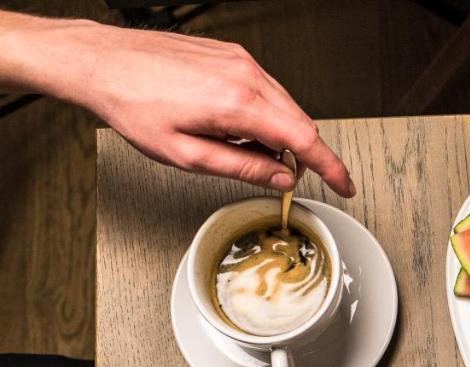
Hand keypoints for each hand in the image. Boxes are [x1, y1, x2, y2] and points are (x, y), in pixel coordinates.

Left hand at [17, 15, 353, 194]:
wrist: (100, 62)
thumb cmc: (132, 103)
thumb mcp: (186, 155)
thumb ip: (242, 169)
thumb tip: (280, 179)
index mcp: (239, 103)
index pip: (305, 140)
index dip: (331, 168)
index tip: (344, 184)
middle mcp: (246, 75)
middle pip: (299, 123)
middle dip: (299, 155)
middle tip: (276, 176)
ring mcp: (240, 61)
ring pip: (283, 106)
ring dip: (277, 135)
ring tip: (239, 149)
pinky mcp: (231, 54)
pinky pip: (265, 90)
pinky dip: (262, 114)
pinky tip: (232, 125)